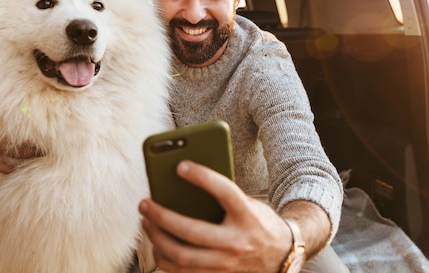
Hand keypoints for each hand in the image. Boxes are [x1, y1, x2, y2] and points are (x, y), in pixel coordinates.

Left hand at [139, 160, 292, 272]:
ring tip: (147, 223)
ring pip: (182, 258)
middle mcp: (238, 242)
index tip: (180, 166)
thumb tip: (184, 186)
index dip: (202, 177)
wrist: (283, 255)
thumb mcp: (248, 204)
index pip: (224, 191)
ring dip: (158, 240)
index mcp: (248, 216)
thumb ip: (223, 198)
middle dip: (162, 217)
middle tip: (145, 204)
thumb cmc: (258, 222)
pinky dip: (165, 260)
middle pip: (192, 231)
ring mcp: (227, 264)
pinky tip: (158, 246)